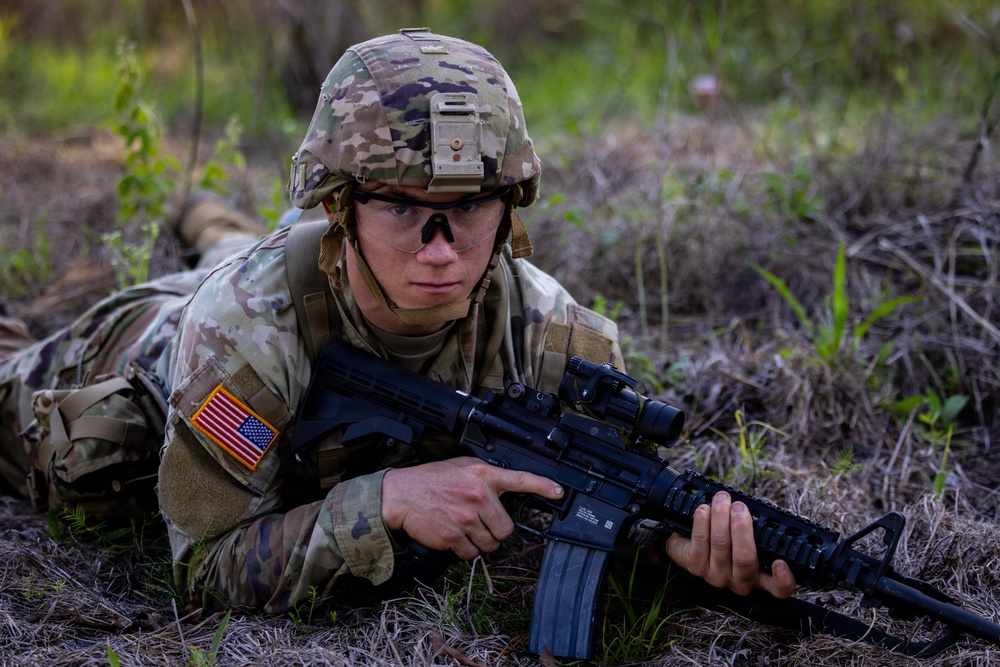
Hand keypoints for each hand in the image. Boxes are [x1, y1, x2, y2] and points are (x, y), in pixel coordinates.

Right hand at [381, 457, 563, 559]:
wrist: (401, 495)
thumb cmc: (431, 480)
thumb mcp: (462, 468)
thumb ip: (485, 478)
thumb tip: (506, 490)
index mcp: (482, 475)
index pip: (520, 479)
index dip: (543, 486)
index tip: (558, 492)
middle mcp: (478, 496)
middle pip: (506, 529)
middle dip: (496, 531)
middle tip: (481, 522)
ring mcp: (466, 518)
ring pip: (490, 545)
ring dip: (480, 542)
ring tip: (463, 526)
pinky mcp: (453, 536)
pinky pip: (471, 554)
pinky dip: (464, 550)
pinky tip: (453, 535)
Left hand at [663, 491, 795, 597]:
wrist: (690, 547)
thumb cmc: (726, 539)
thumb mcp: (746, 539)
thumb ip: (758, 532)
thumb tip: (765, 514)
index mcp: (759, 576)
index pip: (779, 589)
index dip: (784, 580)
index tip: (780, 562)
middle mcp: (739, 581)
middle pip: (745, 557)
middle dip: (742, 527)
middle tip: (739, 507)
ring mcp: (716, 576)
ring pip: (721, 543)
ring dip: (721, 515)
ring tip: (722, 499)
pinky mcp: (696, 566)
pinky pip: (701, 539)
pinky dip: (703, 520)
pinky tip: (704, 509)